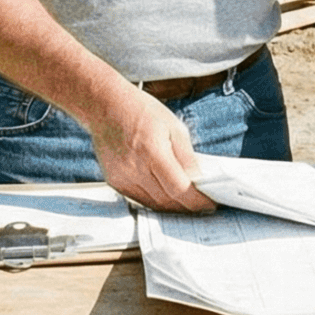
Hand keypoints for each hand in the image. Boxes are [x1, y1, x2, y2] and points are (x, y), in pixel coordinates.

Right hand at [87, 93, 213, 212]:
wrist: (105, 106)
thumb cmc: (141, 111)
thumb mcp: (174, 126)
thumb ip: (187, 156)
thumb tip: (198, 180)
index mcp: (152, 152)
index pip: (179, 188)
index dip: (197, 202)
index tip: (209, 204)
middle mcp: (135, 168)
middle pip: (166, 201)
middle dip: (187, 207)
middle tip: (202, 205)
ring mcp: (122, 177)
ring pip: (153, 205)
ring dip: (172, 207)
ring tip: (187, 202)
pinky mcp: (115, 181)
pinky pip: (139, 199)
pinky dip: (155, 201)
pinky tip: (166, 195)